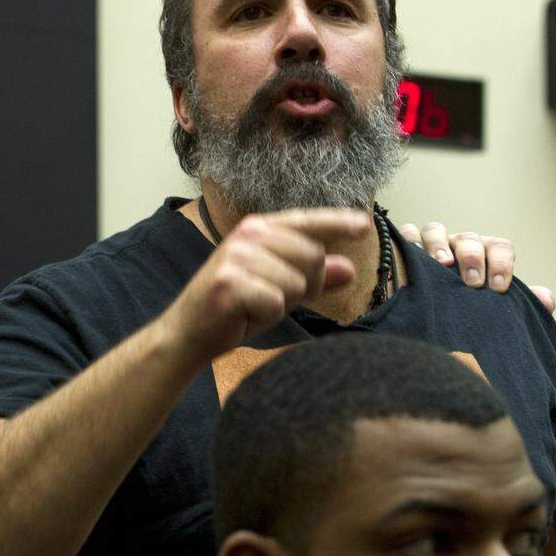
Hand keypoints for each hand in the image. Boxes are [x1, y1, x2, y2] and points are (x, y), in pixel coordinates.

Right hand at [165, 208, 369, 362]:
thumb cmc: (237, 308)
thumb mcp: (282, 291)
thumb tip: (349, 268)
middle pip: (313, 256)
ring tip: (254, 305)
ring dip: (282, 303)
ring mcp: (237, 256)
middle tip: (272, 297)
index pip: (308, 222)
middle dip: (305, 285)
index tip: (365, 225)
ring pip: (296, 282)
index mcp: (260, 228)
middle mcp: (248, 234)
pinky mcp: (229, 282)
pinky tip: (243, 314)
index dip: (338, 224)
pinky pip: (276, 302)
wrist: (189, 334)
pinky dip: (266, 316)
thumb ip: (315, 277)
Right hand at [398, 221, 555, 311]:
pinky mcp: (407, 247)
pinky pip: (406, 234)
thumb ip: (522, 302)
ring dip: (440, 245)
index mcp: (486, 254)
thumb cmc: (472, 304)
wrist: (440, 311)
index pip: (500, 247)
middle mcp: (460, 245)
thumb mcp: (496, 304)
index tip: (500, 288)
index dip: (502, 264)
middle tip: (474, 282)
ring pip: (436, 230)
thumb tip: (546, 301)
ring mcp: (433, 244)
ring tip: (442, 265)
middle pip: (469, 239)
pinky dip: (407, 239)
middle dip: (473, 257)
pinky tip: (408, 254)